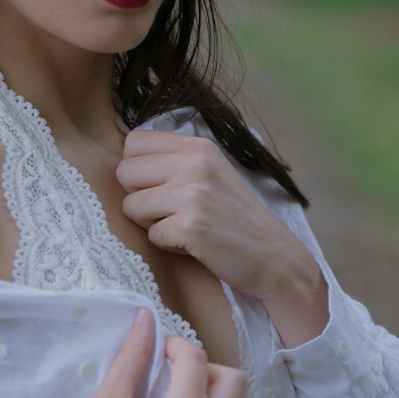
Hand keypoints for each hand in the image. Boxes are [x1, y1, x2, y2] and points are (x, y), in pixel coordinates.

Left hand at [116, 130, 328, 346]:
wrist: (274, 256)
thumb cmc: (235, 217)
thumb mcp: (211, 173)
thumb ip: (174, 161)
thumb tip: (125, 159)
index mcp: (197, 146)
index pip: (134, 142)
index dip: (137, 169)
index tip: (158, 186)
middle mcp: (194, 163)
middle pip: (124, 172)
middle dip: (138, 197)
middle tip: (168, 211)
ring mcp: (193, 194)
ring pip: (131, 205)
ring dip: (151, 223)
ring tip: (182, 226)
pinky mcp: (191, 226)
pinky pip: (151, 235)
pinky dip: (168, 245)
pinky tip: (193, 243)